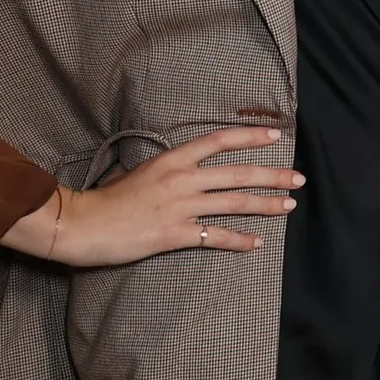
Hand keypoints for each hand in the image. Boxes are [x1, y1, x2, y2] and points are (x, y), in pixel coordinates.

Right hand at [2, 127, 300, 266]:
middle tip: (299, 179)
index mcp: (172, 159)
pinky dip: (238, 240)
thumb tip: (193, 171)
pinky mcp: (174, 234)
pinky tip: (256, 243)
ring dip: (266, 205)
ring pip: (234, 203)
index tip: (277, 136)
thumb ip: (171, 171)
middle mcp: (181, 178)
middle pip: (238, 173)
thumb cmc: (107, 199)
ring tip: (288, 206)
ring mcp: (180, 206)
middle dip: (273, 176)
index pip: (219, 141)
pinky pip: (214, 236)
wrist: (80, 224)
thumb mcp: (142, 172)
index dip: (251, 137)